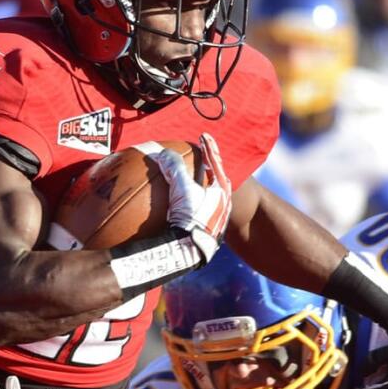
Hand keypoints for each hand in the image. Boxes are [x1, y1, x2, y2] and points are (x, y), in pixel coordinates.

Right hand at [153, 133, 231, 262]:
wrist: (190, 252)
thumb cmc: (192, 218)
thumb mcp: (183, 189)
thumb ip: (175, 168)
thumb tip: (164, 154)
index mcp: (222, 193)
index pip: (216, 164)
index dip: (209, 149)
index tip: (203, 136)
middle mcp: (221, 206)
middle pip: (214, 181)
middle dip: (207, 170)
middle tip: (200, 159)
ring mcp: (213, 220)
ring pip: (206, 197)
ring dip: (196, 188)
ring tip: (185, 180)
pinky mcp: (201, 233)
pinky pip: (194, 211)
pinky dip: (184, 203)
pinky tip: (172, 206)